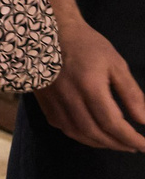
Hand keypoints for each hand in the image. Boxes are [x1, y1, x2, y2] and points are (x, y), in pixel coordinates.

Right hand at [33, 0, 144, 151]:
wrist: (49, 31)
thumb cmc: (86, 45)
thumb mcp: (115, 63)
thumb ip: (131, 93)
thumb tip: (143, 120)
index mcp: (90, 86)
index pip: (113, 123)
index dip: (131, 138)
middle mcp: (69, 98)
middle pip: (95, 133)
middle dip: (118, 144)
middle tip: (134, 146)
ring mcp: (53, 101)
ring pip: (77, 133)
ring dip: (99, 143)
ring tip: (116, 143)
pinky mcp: (44, 102)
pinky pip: (63, 126)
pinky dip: (80, 135)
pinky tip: (91, 132)